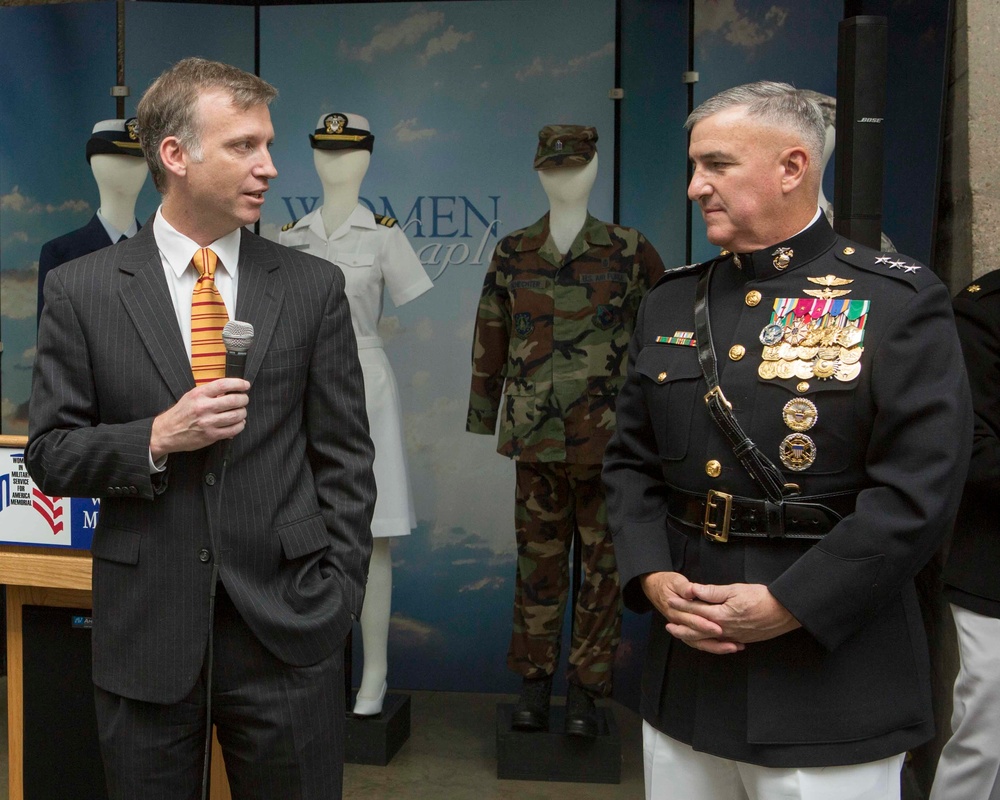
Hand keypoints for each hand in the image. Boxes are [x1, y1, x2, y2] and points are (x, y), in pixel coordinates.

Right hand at [150, 378, 249, 458]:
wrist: (166, 432)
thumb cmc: (181, 413)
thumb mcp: (191, 396)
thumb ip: (210, 392)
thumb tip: (231, 390)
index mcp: (199, 394)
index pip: (224, 385)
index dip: (239, 384)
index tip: (245, 385)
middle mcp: (203, 407)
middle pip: (234, 400)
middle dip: (244, 399)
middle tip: (244, 399)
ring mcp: (208, 422)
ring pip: (236, 415)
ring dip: (243, 413)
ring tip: (241, 412)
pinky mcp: (211, 435)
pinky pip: (233, 430)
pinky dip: (240, 425)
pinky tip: (238, 423)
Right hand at [640, 572, 744, 654]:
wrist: (654, 587)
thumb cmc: (666, 583)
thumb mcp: (675, 581)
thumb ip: (684, 587)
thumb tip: (691, 591)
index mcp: (675, 611)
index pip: (691, 621)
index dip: (704, 625)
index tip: (719, 628)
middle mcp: (679, 623)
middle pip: (697, 637)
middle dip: (715, 642)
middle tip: (732, 644)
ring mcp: (684, 628)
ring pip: (699, 643)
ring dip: (716, 647)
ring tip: (734, 647)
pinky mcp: (689, 629)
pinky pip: (701, 642)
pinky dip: (714, 645)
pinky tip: (729, 646)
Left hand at [667, 582, 800, 646]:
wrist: (784, 611)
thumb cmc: (761, 598)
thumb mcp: (734, 589)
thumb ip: (712, 591)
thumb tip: (692, 590)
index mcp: (720, 615)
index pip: (695, 610)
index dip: (681, 605)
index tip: (670, 601)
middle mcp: (724, 629)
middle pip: (696, 630)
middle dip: (681, 627)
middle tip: (668, 625)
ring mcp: (733, 637)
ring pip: (707, 639)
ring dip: (692, 637)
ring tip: (682, 635)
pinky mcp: (741, 640)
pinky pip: (720, 644)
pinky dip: (709, 643)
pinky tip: (705, 641)